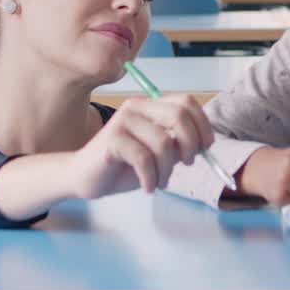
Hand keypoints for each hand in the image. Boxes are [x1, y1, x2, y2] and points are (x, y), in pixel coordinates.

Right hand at [71, 95, 213, 197]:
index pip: (186, 102)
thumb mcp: (157, 154)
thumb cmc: (123, 166)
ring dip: (167, 169)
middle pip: (179, 116)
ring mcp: (123, 120)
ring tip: (160, 182)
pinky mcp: (112, 139)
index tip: (205, 148)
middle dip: (191, 144)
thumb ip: (177, 144)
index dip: (202, 124)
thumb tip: (202, 144)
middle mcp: (137, 107)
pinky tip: (147, 187)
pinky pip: (144, 159)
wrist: (84, 177)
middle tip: (186, 164)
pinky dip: (151, 178)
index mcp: (150, 105)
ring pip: (164, 143)